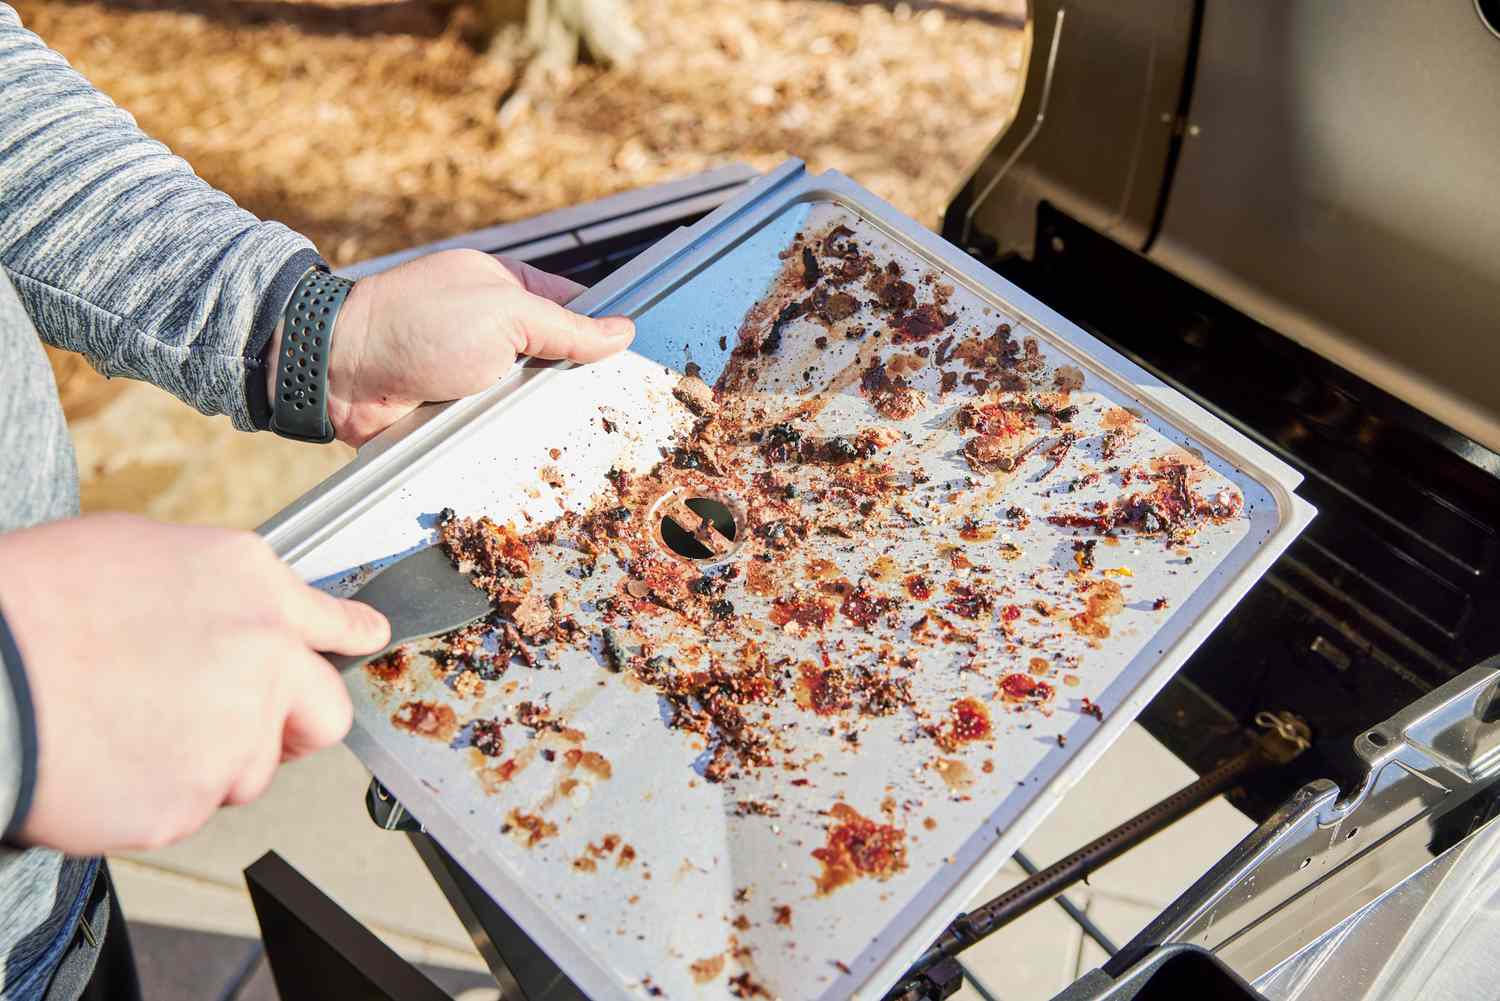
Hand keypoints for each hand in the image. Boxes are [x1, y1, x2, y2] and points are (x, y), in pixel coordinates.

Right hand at [0, 514, 388, 853]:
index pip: (337, 624)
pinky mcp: (188, 803)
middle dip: (292, 725)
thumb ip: (217, 587)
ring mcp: (234, 737)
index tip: (365, 643)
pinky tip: (106, 758)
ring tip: (130, 726)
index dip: (351, 638)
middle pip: (323, 715)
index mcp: (254, 587)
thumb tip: (236, 609)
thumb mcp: (140, 549)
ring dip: (208, 761)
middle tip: (240, 725)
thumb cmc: (35, 601)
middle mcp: (264, 659)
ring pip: (247, 769)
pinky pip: (188, 808)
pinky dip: (154, 795)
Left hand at [271, 250, 635, 446]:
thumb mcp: (505, 314)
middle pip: (554, 362)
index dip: (598, 333)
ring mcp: (471, 372)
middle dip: (570, 384)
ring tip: (564, 437)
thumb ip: (566, 327)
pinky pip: (495, 429)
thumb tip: (623, 331)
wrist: (339, 372)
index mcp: (506, 288)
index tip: (627, 363)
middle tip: (602, 410)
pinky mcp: (453, 411)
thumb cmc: (415, 324)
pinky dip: (505, 439)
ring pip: (527, 402)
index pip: (572, 308)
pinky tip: (524, 451)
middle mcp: (490, 330)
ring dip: (537, 418)